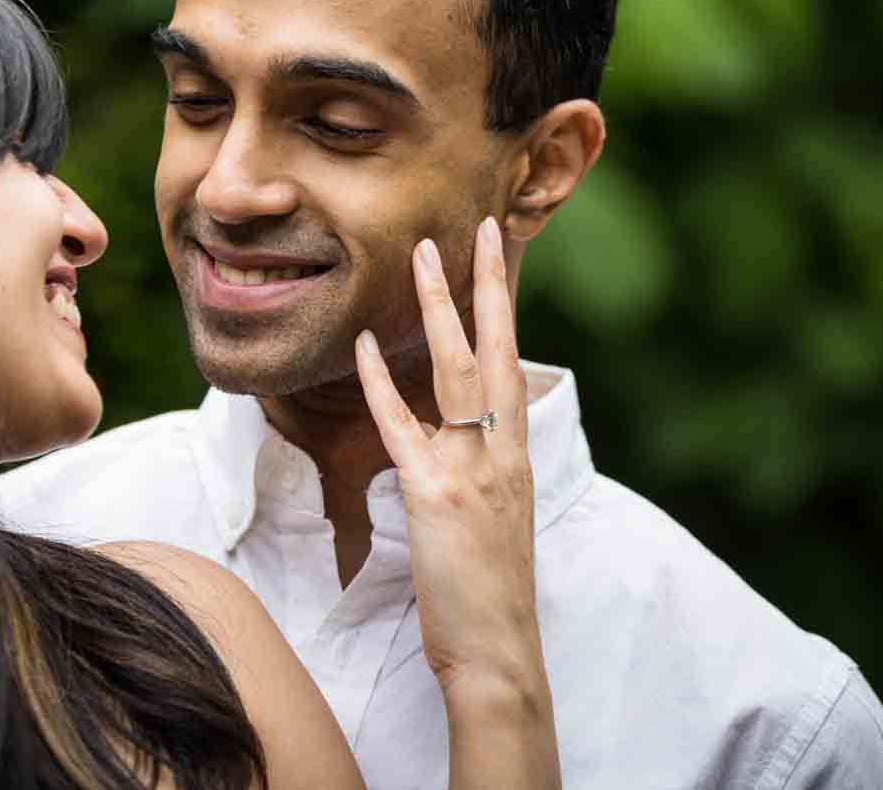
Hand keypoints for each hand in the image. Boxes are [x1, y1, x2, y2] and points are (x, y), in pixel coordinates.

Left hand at [354, 216, 540, 695]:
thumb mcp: (496, 521)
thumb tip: (454, 442)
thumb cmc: (490, 595)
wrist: (497, 652)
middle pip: (497, 351)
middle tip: (481, 230)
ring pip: (458, 371)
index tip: (498, 260)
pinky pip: (404, 425)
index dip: (505, 311)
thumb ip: (479, 473)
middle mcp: (502, 452)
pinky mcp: (436, 495)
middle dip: (487, 287)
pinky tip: (366, 344)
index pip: (512, 366)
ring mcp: (473, 470)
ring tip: (424, 257)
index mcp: (516, 456)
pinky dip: (383, 382)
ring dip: (440, 309)